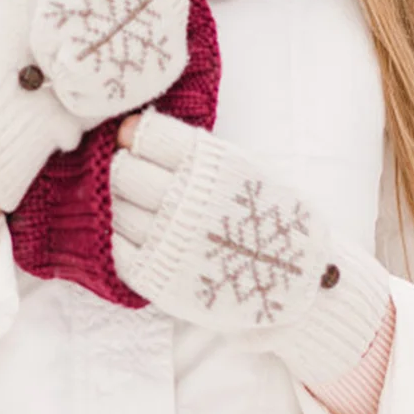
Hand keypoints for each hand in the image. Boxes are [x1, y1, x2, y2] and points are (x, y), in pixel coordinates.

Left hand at [110, 109, 390, 386]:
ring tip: (131, 204)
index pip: (146, 136)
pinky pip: (116, 250)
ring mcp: (168, 241)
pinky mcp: (159, 278)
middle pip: (123, 172)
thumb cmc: (270, 217)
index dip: (133, 135)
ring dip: (116, 203)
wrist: (300, 282)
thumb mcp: (240, 168)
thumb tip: (137, 132)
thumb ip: (194, 153)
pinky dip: (115, 239)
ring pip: (114, 209)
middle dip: (121, 167)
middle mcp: (184, 199)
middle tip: (128, 172)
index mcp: (207, 165)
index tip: (130, 139)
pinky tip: (129, 234)